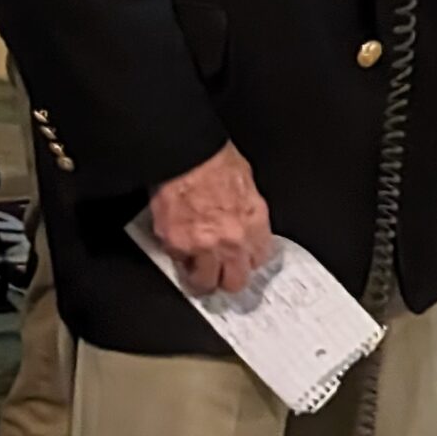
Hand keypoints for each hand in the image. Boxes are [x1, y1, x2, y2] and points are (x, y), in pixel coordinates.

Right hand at [151, 142, 272, 295]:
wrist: (184, 153)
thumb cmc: (213, 158)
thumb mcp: (245, 181)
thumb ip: (247, 212)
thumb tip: (244, 225)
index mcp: (253, 222)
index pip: (260, 259)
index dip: (248, 258)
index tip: (242, 258)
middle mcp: (231, 240)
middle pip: (235, 282)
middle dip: (227, 277)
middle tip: (220, 270)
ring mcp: (203, 246)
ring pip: (204, 282)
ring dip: (200, 276)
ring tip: (196, 268)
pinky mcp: (176, 245)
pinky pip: (177, 262)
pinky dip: (177, 255)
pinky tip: (178, 243)